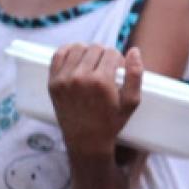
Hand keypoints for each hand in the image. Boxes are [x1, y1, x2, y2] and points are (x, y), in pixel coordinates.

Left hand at [47, 44, 142, 159]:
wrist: (86, 141)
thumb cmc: (111, 122)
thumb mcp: (131, 102)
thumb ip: (135, 75)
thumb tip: (134, 50)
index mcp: (101, 81)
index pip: (111, 53)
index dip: (118, 59)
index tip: (118, 69)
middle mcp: (80, 77)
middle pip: (95, 48)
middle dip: (104, 55)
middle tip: (106, 69)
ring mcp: (64, 79)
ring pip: (78, 48)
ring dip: (87, 52)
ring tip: (92, 64)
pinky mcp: (53, 82)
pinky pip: (58, 54)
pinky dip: (68, 51)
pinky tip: (76, 59)